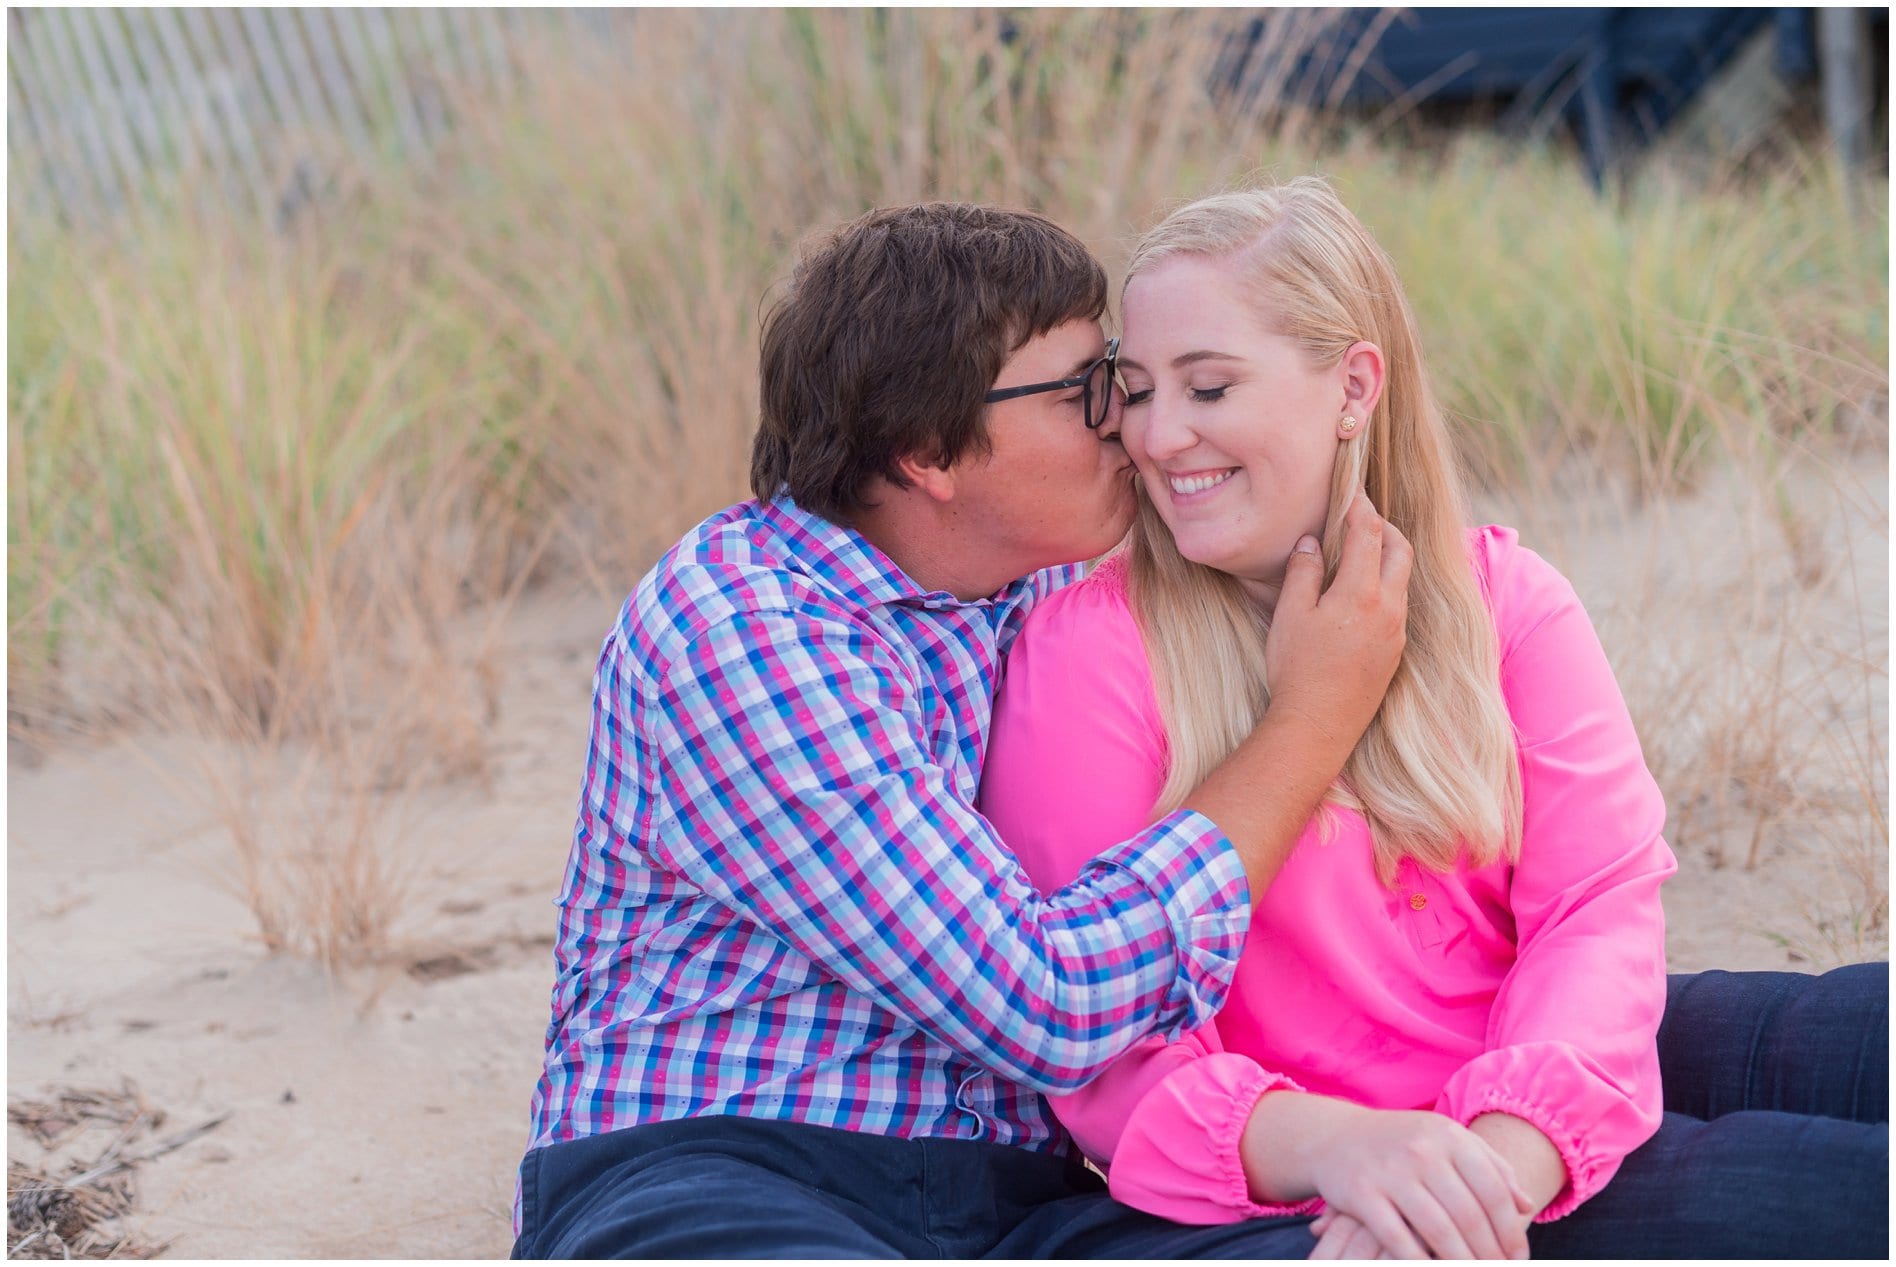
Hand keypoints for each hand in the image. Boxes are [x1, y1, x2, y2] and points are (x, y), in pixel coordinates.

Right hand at [1265, 493, 1411, 761]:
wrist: (1317, 726)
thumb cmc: (1297, 669)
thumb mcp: (1291, 614)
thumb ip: (1304, 571)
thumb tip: (1313, 542)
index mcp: (1362, 592)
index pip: (1369, 533)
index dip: (1361, 507)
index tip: (1352, 492)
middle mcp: (1389, 608)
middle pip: (1400, 550)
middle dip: (1385, 527)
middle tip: (1363, 517)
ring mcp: (1396, 632)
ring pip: (1402, 579)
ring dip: (1388, 557)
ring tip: (1362, 552)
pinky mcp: (1395, 652)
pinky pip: (1398, 606)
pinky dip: (1386, 586)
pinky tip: (1361, 595)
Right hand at [1303, 1108, 1533, 1259]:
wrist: (1336, 1137)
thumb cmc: (1403, 1144)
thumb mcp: (1447, 1141)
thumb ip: (1491, 1167)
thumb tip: (1526, 1205)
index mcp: (1449, 1136)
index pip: (1494, 1193)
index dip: (1511, 1232)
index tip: (1518, 1259)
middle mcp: (1421, 1150)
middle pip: (1470, 1216)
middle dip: (1490, 1255)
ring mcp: (1390, 1172)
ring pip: (1438, 1231)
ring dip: (1461, 1264)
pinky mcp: (1361, 1193)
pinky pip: (1397, 1239)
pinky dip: (1418, 1262)